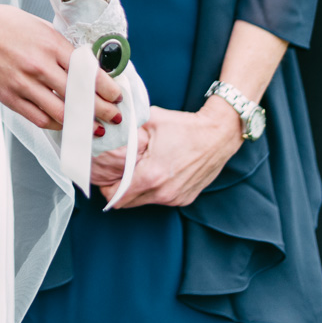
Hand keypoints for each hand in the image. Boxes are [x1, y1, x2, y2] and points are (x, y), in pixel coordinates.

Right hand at [0, 0, 123, 131]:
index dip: (106, 87)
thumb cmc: (2, 23)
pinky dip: (56, 124)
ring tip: (95, 127)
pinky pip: (39, 118)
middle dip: (102, 109)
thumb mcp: (38, 26)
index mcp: (51, 42)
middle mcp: (40, 64)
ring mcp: (24, 83)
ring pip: (62, 112)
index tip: (116, 94)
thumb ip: (61, 47)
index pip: (88, 71)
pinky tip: (65, 124)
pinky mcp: (9, 97)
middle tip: (114, 115)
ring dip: (83, 123)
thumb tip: (86, 64)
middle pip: (80, 95)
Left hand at [101, 101, 242, 208]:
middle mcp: (163, 192)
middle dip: (118, 190)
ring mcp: (175, 198)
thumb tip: (110, 127)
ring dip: (136, 190)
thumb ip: (129, 128)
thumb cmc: (186, 127)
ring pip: (144, 201)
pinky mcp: (185, 199)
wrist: (219, 135)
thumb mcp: (151, 120)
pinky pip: (160, 200)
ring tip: (135, 171)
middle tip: (114, 174)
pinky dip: (153, 190)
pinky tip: (154, 173)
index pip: (117, 195)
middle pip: (128, 202)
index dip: (106, 187)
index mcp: (152, 175)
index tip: (102, 177)